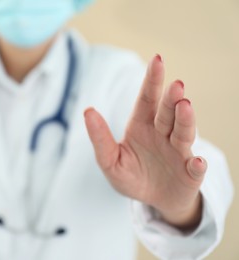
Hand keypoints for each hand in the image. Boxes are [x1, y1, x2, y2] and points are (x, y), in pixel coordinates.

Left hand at [84, 55, 205, 229]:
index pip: (147, 100)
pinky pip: (195, 168)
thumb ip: (100, 138)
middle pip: (167, 112)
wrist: (153, 200)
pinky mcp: (190, 173)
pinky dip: (196, 165)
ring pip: (183, 133)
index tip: (157, 60)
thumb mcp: (109, 160)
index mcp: (141, 126)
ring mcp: (179, 151)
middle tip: (176, 85)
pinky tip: (195, 162)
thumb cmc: (131, 176)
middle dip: (171, 98)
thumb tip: (87, 110)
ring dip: (185, 121)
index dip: (152, 81)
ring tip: (185, 107)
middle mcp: (163, 133)